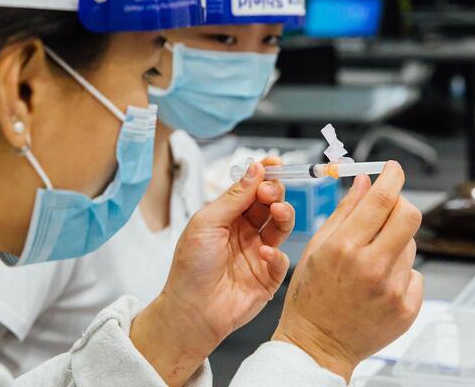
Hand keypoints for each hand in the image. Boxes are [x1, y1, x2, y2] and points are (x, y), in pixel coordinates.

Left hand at [131, 158, 293, 385]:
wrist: (191, 311)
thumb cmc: (191, 267)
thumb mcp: (207, 223)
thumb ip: (234, 197)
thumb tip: (254, 169)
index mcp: (228, 217)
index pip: (252, 189)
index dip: (264, 175)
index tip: (274, 164)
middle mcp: (245, 232)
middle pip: (270, 203)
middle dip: (274, 192)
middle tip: (269, 192)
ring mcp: (258, 253)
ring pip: (282, 226)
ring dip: (284, 214)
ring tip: (277, 211)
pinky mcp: (268, 277)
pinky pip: (282, 259)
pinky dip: (277, 253)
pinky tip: (265, 252)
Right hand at [273, 161, 423, 381]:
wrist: (318, 345)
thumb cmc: (311, 297)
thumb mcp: (316, 247)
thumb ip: (344, 211)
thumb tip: (365, 181)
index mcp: (345, 248)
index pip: (382, 199)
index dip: (393, 177)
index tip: (394, 169)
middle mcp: (372, 268)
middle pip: (409, 215)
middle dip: (400, 204)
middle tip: (388, 208)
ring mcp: (393, 290)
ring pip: (410, 245)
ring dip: (395, 242)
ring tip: (370, 261)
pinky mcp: (407, 308)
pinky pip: (414, 274)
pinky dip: (400, 272)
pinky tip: (378, 284)